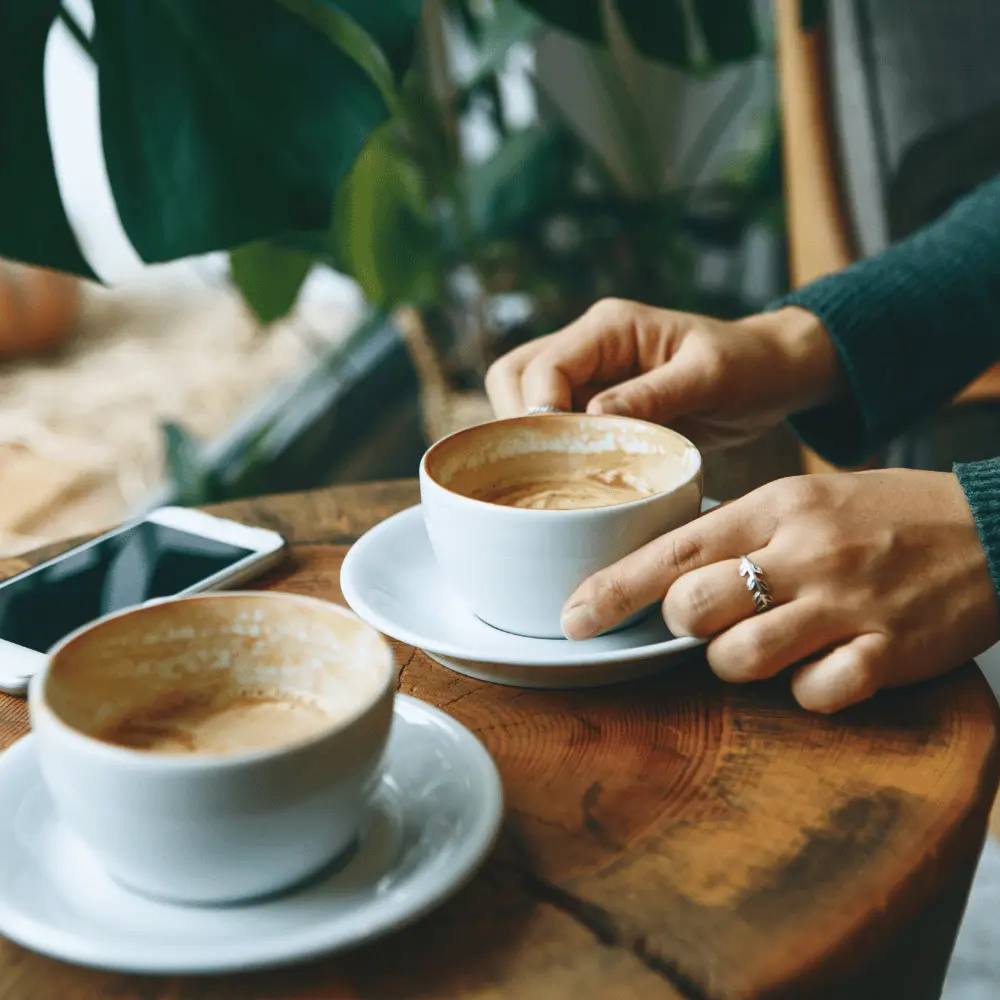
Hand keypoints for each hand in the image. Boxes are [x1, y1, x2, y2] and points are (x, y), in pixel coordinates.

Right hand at [486, 299, 843, 448]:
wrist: (772, 375)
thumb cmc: (749, 366)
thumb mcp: (709, 377)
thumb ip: (653, 395)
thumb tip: (592, 419)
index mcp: (608, 326)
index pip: (543, 367)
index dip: (539, 413)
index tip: (560, 458)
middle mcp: (587, 345)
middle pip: (513, 378)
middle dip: (518, 425)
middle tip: (545, 475)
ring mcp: (587, 375)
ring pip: (522, 403)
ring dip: (529, 442)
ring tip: (555, 482)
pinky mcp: (593, 405)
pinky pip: (552, 426)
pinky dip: (551, 454)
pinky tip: (571, 484)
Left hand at [560, 470, 996, 712]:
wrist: (992, 528)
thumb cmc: (883, 515)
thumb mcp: (805, 498)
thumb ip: (737, 531)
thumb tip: (663, 574)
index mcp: (776, 507)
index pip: (673, 550)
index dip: (613, 589)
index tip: (572, 620)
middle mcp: (804, 552)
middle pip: (693, 607)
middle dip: (683, 625)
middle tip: (706, 619)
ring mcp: (847, 604)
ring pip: (740, 658)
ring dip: (736, 662)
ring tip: (768, 642)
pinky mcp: (889, 652)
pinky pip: (813, 695)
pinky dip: (806, 691)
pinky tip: (828, 665)